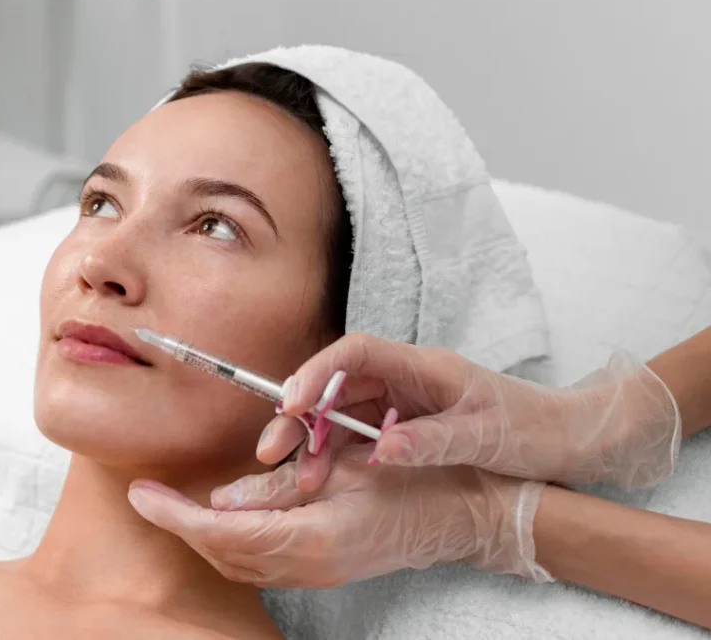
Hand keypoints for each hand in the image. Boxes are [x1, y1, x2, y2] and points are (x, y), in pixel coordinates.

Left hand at [128, 447, 549, 586]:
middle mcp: (312, 565)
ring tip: (170, 506)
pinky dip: (230, 542)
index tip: (141, 493)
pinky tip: (220, 518)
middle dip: (179, 527)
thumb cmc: (416, 479)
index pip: (224, 533)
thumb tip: (222, 500)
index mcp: (316, 536)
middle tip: (146, 497)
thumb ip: (282, 487)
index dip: (176, 515)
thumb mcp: (347, 468)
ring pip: (239, 564)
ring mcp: (320, 574)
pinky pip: (261, 562)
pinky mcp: (325, 569)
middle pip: (224, 554)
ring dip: (201, 536)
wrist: (469, 516)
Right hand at [266, 334, 680, 489]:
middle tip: (272, 449)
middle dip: (300, 415)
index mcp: (421, 366)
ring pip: (339, 416)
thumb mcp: (484, 436)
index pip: (355, 353)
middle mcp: (403, 379)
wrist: (563, 441)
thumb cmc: (530, 428)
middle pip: (336, 386)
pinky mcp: (402, 428)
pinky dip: (335, 457)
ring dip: (314, 443)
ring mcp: (401, 404)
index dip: (317, 373)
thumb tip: (380, 450)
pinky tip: (323, 481)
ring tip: (299, 479)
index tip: (291, 404)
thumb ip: (432, 441)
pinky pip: (356, 437)